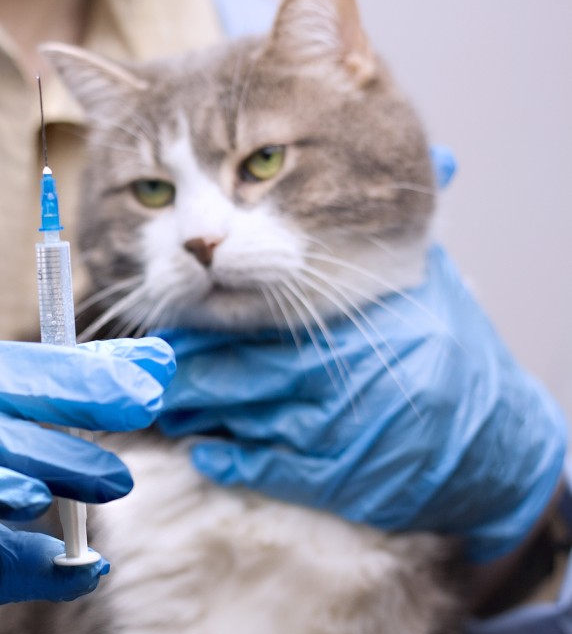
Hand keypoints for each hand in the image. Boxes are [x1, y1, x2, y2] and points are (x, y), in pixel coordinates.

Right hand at [0, 338, 175, 633]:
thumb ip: (21, 558)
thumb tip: (93, 569)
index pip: (24, 375)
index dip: (90, 372)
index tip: (156, 371)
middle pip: (7, 376)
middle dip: (83, 385)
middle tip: (150, 395)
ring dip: (45, 447)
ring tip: (110, 478)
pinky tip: (25, 497)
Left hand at [158, 247, 565, 562]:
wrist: (494, 445)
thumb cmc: (445, 352)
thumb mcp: (422, 278)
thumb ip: (392, 225)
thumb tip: (426, 156)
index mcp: (356, 311)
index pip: (265, 298)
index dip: (208, 301)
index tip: (170, 295)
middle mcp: (340, 367)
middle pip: (237, 360)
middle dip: (182, 360)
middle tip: (140, 357)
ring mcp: (335, 426)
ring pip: (240, 413)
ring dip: (191, 407)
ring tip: (156, 399)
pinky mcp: (336, 477)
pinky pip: (266, 466)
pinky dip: (229, 458)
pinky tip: (203, 452)